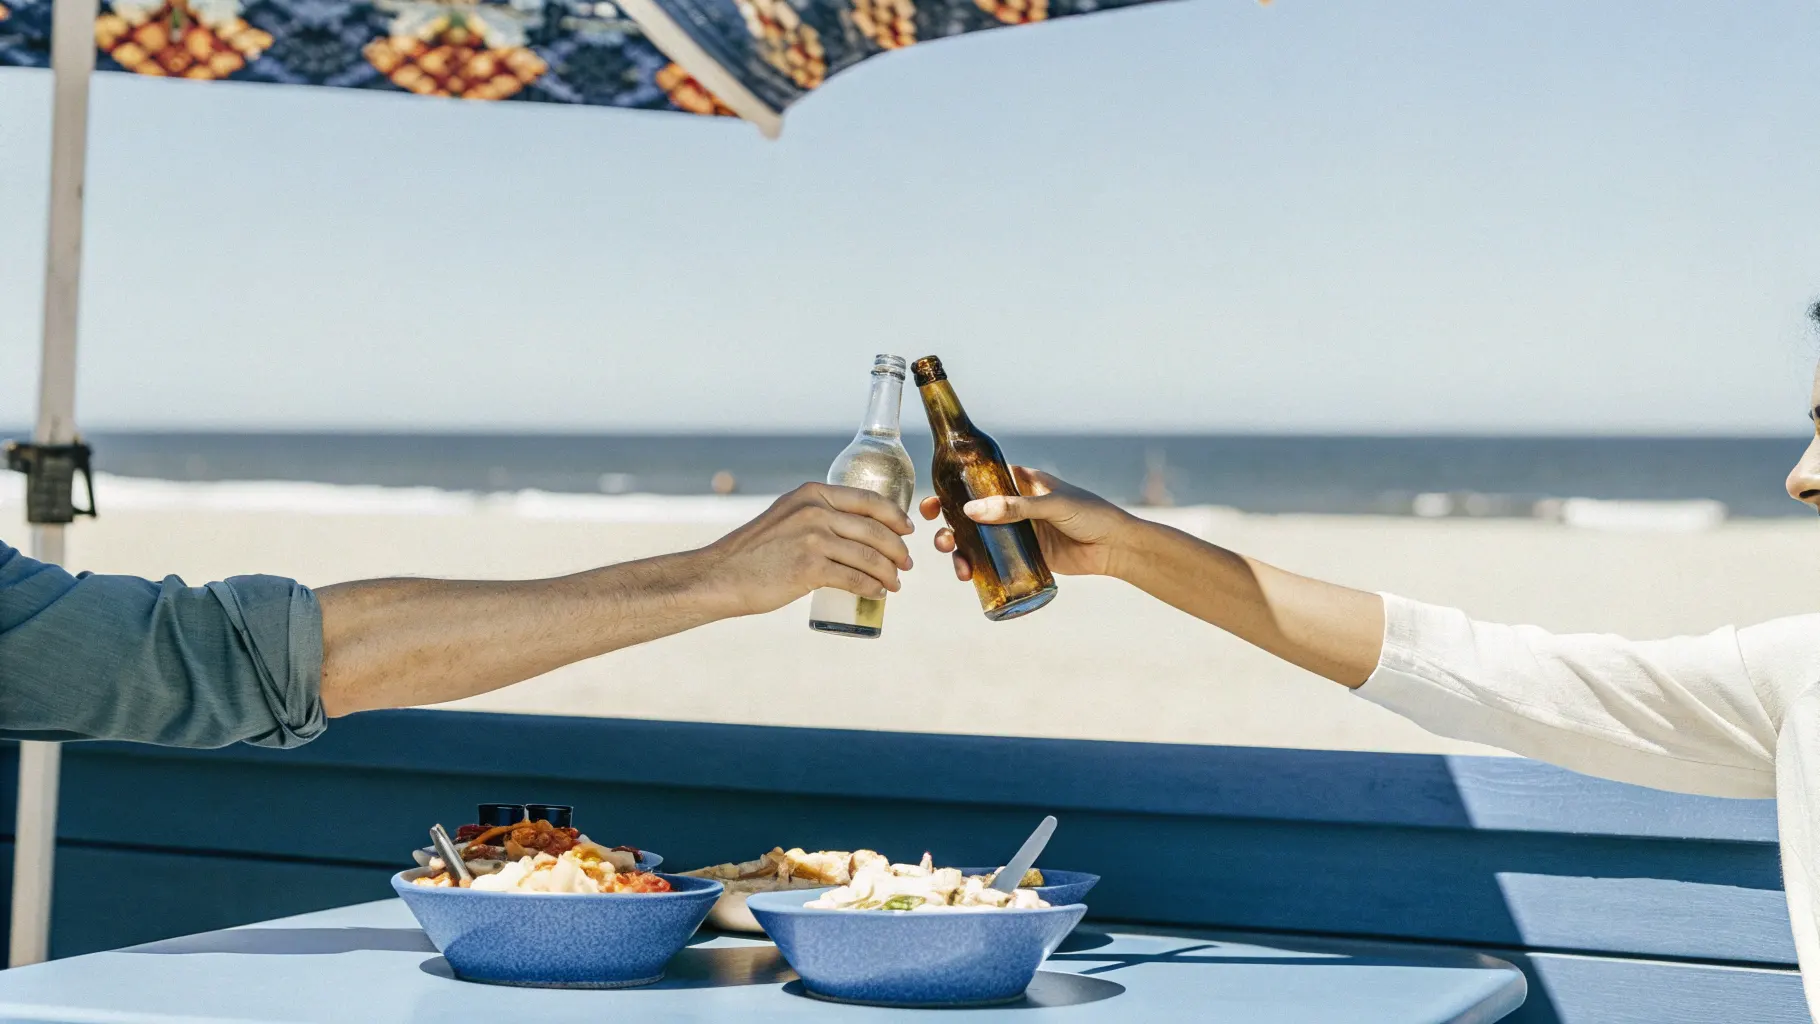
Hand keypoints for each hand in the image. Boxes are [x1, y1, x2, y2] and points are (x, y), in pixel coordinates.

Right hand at [703, 483, 914, 615]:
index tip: (907, 529)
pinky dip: (872, 588)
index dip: (895, 515)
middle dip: (898, 549)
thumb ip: (813, 515)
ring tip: (895, 584)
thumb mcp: (786, 517)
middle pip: (874, 530)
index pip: (868, 500)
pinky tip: (878, 594)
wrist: (722, 575)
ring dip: (889, 573)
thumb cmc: (754, 551)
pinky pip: (854, 579)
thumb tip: (852, 530)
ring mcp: (812, 538)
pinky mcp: (809, 568)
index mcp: (811, 493)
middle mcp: (814, 511)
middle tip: (906, 564)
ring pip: (869, 556)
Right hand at [918, 467, 1134, 579]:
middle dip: (947, 525)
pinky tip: (968, 575)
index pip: (976, 480)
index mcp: (1018, 482)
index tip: (932, 501)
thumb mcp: (1053, 505)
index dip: (950, 489)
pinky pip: (991, 561)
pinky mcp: (1021, 556)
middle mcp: (1011, 505)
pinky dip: (975, 567)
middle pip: (967, 512)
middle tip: (940, 538)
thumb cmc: (1090, 514)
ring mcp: (1015, 532)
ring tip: (957, 564)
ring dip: (958, 549)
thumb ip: (1015, 507)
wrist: (1116, 548)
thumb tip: (970, 511)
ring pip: (975, 539)